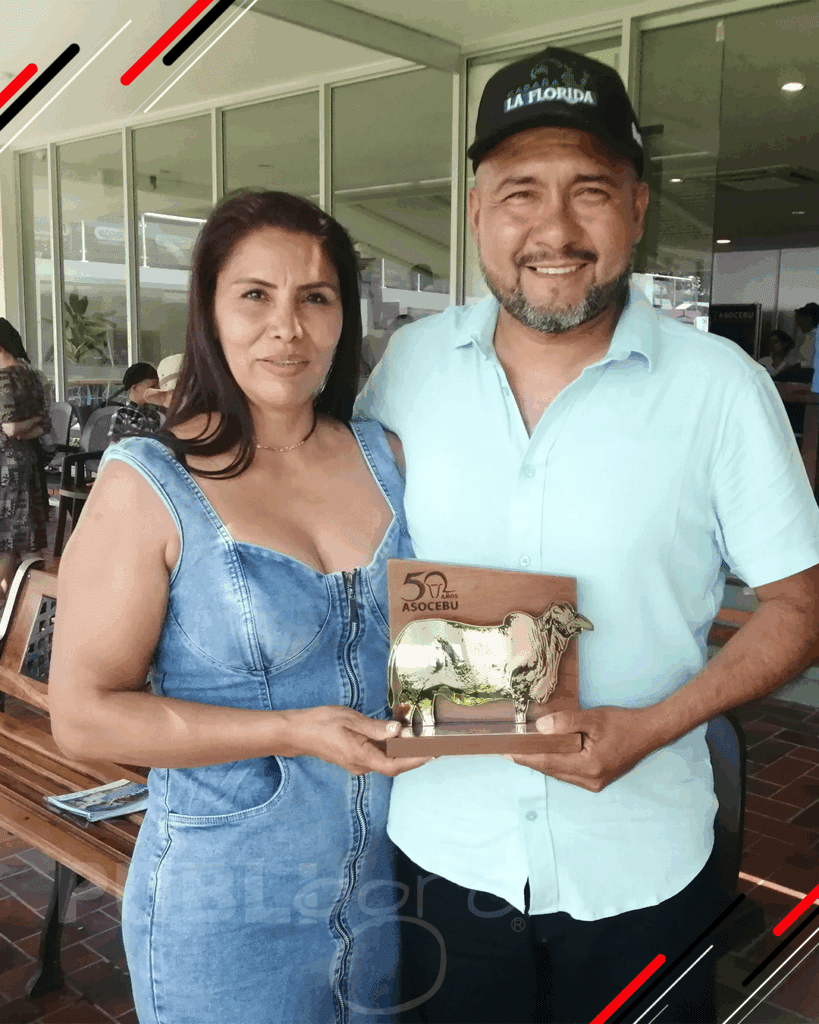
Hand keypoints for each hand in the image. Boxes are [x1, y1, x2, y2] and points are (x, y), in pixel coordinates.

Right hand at [283, 705, 430, 776]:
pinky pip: (378, 751)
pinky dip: (390, 741)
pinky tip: (398, 725)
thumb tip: (398, 731)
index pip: (394, 765)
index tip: (433, 753)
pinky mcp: (356, 755)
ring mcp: (358, 761)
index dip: (416, 761)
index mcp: (360, 756)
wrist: (297, 732)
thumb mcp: (350, 720)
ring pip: (387, 756)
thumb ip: (375, 727)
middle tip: (435, 739)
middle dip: (415, 752)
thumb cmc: (321, 723)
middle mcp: (361, 764)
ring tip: (419, 728)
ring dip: (403, 745)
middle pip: (394, 762)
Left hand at [510, 706, 667, 791]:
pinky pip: (569, 772)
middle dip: (530, 759)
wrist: (650, 732)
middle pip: (551, 770)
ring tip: (521, 750)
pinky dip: (556, 762)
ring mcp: (594, 782)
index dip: (525, 757)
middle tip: (508, 748)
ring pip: (559, 772)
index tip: (504, 751)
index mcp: (588, 767)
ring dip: (542, 761)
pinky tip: (546, 752)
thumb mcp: (594, 718)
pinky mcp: (597, 779)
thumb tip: (540, 728)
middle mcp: (590, 780)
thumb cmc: (623, 723)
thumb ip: (566, 722)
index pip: (548, 762)